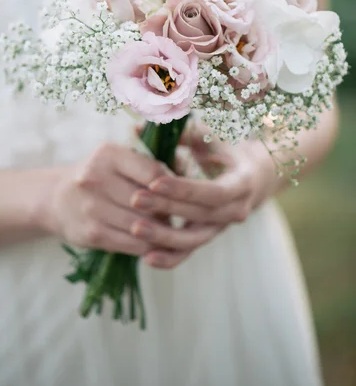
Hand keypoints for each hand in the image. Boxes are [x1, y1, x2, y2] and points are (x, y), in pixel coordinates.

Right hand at [36, 143, 173, 255]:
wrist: (55, 198)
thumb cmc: (98, 176)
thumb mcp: (116, 159)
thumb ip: (147, 165)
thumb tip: (183, 183)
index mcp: (107, 154)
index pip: (153, 172)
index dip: (171, 185)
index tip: (178, 192)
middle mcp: (96, 178)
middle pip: (150, 201)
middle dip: (168, 210)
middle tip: (180, 215)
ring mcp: (92, 207)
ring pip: (143, 225)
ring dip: (161, 230)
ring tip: (170, 228)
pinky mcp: (91, 234)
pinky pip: (132, 244)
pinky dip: (148, 245)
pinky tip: (155, 242)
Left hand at [130, 127, 276, 268]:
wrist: (250, 176)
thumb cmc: (223, 149)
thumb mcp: (209, 136)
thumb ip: (181, 132)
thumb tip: (142, 127)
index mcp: (242, 182)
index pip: (213, 191)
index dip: (184, 188)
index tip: (154, 180)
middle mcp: (236, 210)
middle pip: (200, 214)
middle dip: (167, 207)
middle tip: (136, 199)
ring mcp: (222, 227)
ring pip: (194, 239)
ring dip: (164, 236)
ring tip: (135, 229)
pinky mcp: (208, 236)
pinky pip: (189, 252)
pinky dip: (169, 258)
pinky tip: (146, 258)